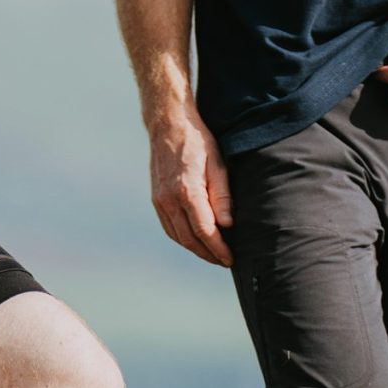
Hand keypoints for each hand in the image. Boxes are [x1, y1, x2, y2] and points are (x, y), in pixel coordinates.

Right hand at [148, 109, 232, 267]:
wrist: (168, 126)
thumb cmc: (198, 143)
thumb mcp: (218, 165)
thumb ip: (222, 197)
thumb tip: (227, 225)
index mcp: (187, 191)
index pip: (204, 231)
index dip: (218, 249)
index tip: (231, 259)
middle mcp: (169, 199)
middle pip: (189, 239)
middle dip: (208, 254)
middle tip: (225, 261)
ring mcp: (159, 200)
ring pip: (177, 236)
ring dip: (195, 249)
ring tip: (212, 254)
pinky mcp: (155, 199)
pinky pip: (168, 226)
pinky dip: (182, 238)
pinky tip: (195, 240)